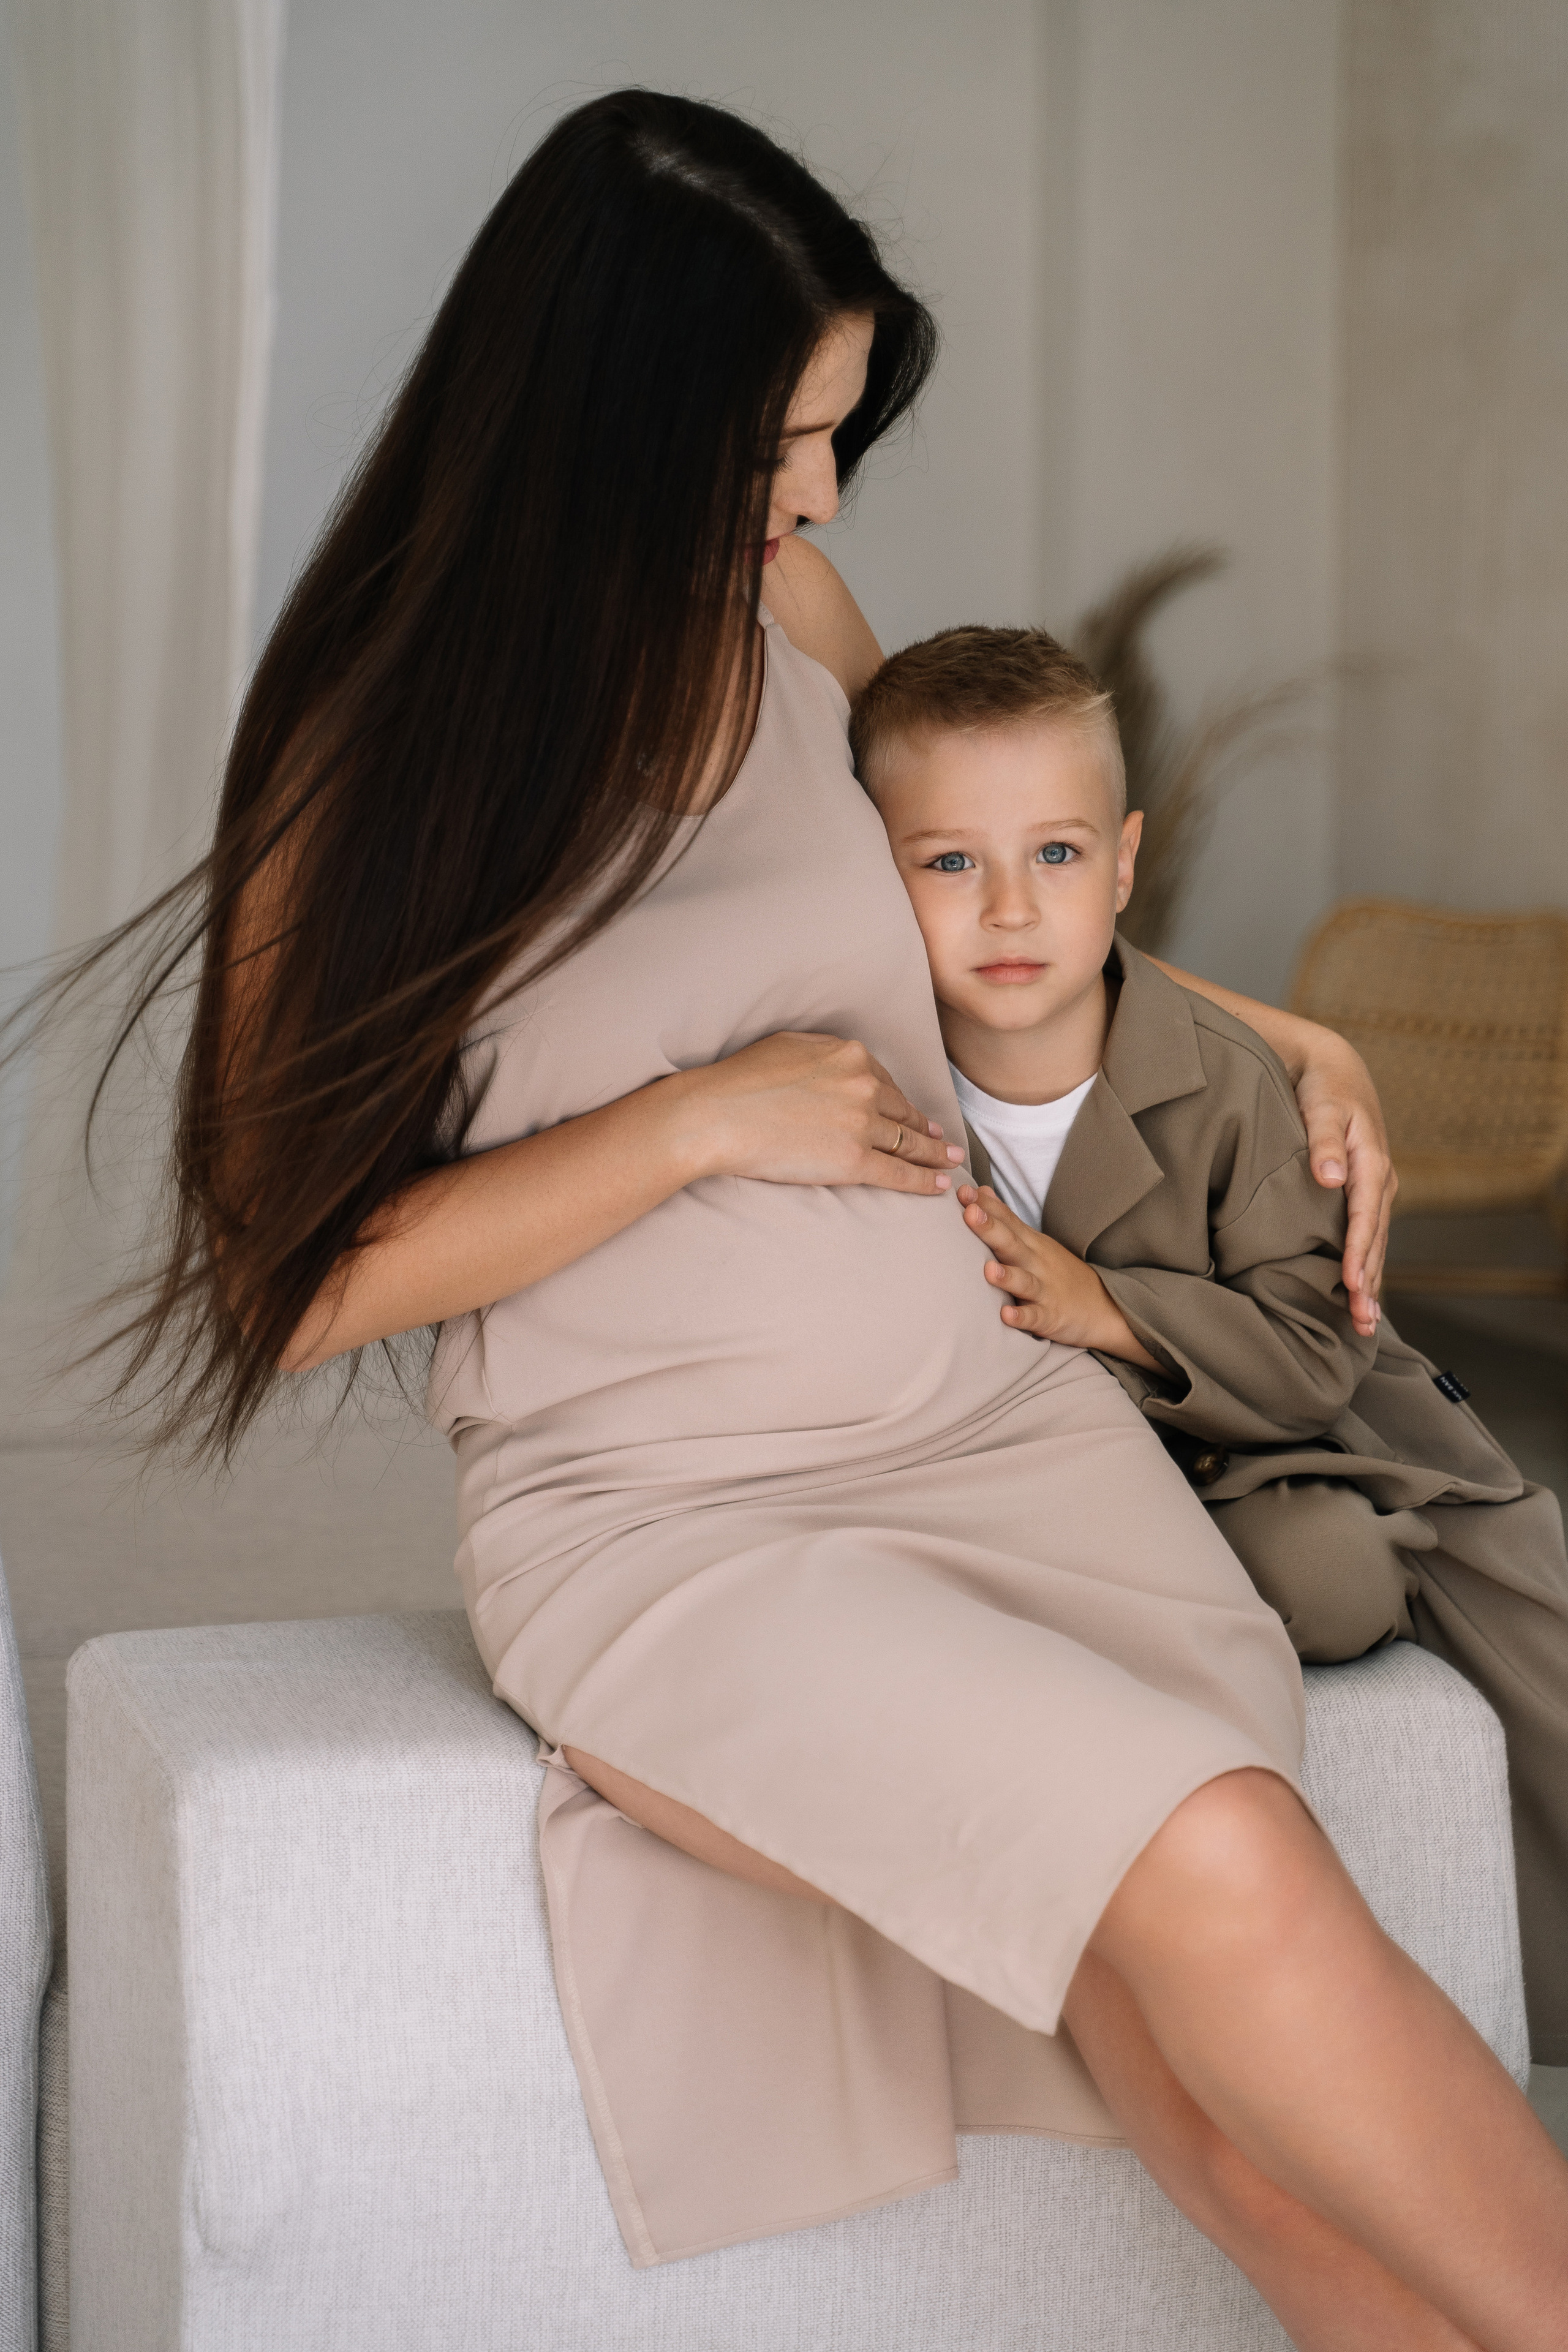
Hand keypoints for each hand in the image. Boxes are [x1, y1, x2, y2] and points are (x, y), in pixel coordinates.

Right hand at [668, 1032, 962, 1192]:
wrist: (720, 1114)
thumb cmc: (742, 1078)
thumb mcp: (791, 1044)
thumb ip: (826, 1052)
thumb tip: (841, 1060)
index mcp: (852, 1056)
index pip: (886, 1083)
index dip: (902, 1102)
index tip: (914, 1114)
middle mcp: (865, 1086)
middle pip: (904, 1112)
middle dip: (926, 1128)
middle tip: (943, 1140)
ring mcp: (862, 1125)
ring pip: (909, 1142)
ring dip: (934, 1154)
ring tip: (950, 1161)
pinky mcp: (854, 1160)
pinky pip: (899, 1173)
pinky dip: (924, 1181)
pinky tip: (939, 1186)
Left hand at [958, 1185, 1161, 1367]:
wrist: (1103, 1306)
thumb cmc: (1057, 1271)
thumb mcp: (1034, 1241)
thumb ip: (1005, 1219)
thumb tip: (979, 1192)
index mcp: (1031, 1243)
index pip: (1007, 1220)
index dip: (986, 1206)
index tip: (963, 1191)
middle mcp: (1037, 1263)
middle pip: (1012, 1244)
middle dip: (991, 1229)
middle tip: (970, 1214)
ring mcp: (1045, 1291)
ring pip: (1024, 1281)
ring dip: (1007, 1276)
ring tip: (988, 1270)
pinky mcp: (1051, 1317)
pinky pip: (1035, 1317)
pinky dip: (1022, 1317)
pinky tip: (1006, 1315)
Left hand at [1291, 1032, 1396, 1337]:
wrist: (1334, 1068)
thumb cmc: (1323, 1088)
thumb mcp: (1322, 1105)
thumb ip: (1324, 1141)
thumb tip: (1330, 1177)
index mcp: (1371, 1161)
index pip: (1365, 1214)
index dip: (1359, 1250)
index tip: (1353, 1284)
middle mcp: (1379, 1180)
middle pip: (1376, 1239)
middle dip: (1370, 1282)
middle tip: (1361, 1323)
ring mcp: (1374, 1190)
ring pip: (1376, 1244)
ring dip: (1372, 1283)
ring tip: (1365, 1324)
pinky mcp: (1364, 1194)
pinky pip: (1369, 1236)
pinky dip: (1367, 1266)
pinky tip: (1361, 1296)